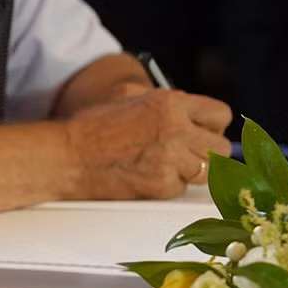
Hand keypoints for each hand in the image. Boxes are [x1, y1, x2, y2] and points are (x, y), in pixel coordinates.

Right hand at [66, 89, 231, 198]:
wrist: (67, 155)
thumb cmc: (91, 128)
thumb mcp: (129, 99)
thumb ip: (165, 105)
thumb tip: (192, 116)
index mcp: (170, 103)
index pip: (220, 115)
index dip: (212, 127)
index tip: (204, 133)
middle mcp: (176, 129)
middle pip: (220, 148)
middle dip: (206, 153)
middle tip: (187, 155)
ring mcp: (171, 159)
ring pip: (206, 172)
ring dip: (189, 171)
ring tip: (165, 166)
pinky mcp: (161, 185)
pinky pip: (181, 189)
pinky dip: (167, 186)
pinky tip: (147, 176)